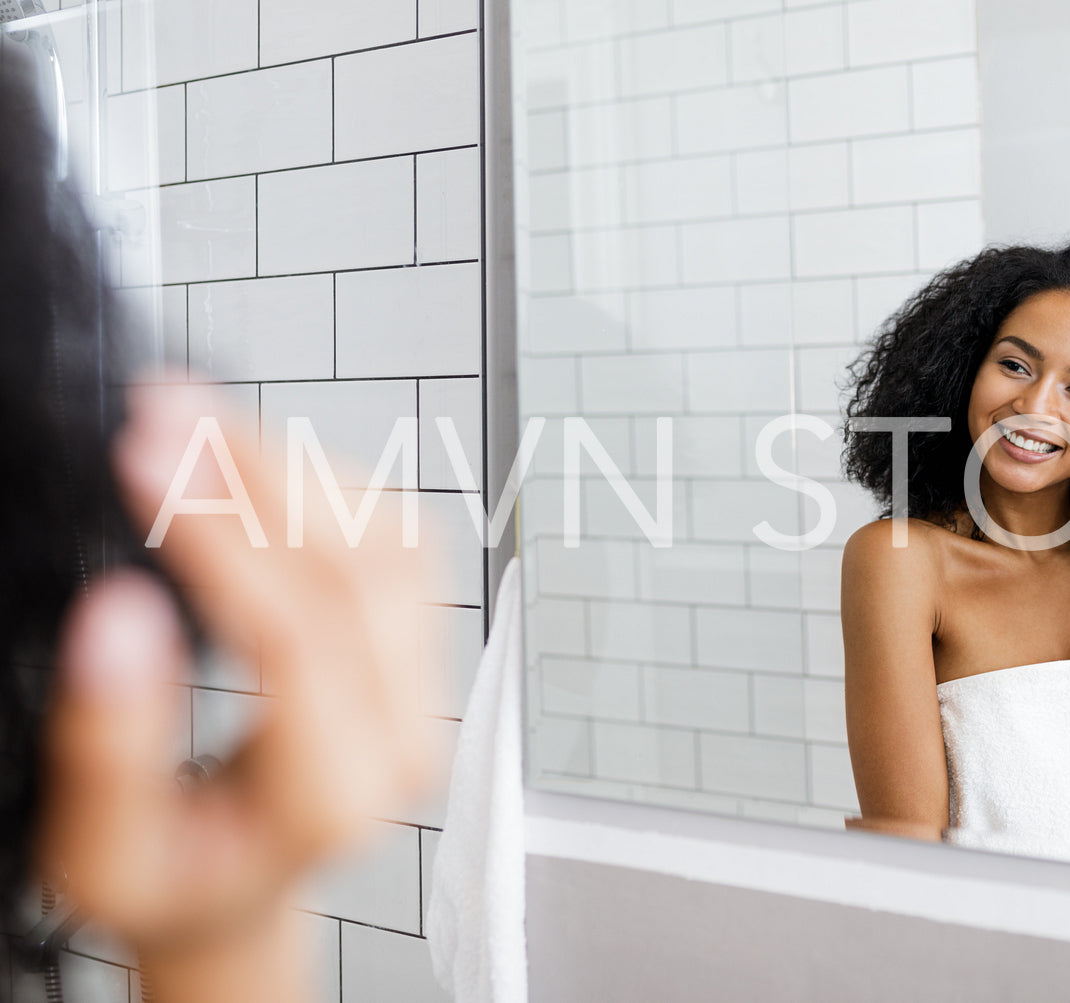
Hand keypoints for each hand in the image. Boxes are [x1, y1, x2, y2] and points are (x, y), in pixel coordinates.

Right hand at [37, 384, 441, 999]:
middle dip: (255, 473)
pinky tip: (259, 461)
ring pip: (393, 541)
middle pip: (359, 570)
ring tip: (200, 420)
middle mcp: (404, 739)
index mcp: (334, 797)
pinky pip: (400, 539)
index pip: (297, 636)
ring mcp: (424, 690)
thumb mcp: (103, 847)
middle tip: (168, 411)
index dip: (220, 534)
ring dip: (297, 466)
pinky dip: (331, 484)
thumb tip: (119, 614)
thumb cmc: (174, 873)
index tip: (146, 459)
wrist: (233, 887)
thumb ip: (110, 742)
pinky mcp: (419, 649)